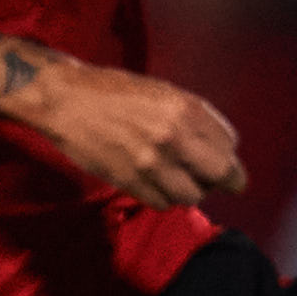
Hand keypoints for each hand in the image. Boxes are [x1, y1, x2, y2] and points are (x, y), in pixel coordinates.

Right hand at [18, 59, 245, 207]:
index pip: (229, 146)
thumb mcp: (165, 93)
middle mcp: (175, 137)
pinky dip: (163, 198)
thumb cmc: (116, 92)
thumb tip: (221, 146)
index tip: (217, 157)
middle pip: (221, 174)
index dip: (225, 154)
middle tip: (211, 180)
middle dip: (221, 180)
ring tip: (176, 179)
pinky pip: (162, 203)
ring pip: (192, 195)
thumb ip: (194, 118)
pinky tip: (154, 184)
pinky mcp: (130, 181)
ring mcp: (152, 163)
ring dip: (188, 190)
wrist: (67, 100)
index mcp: (187, 110)